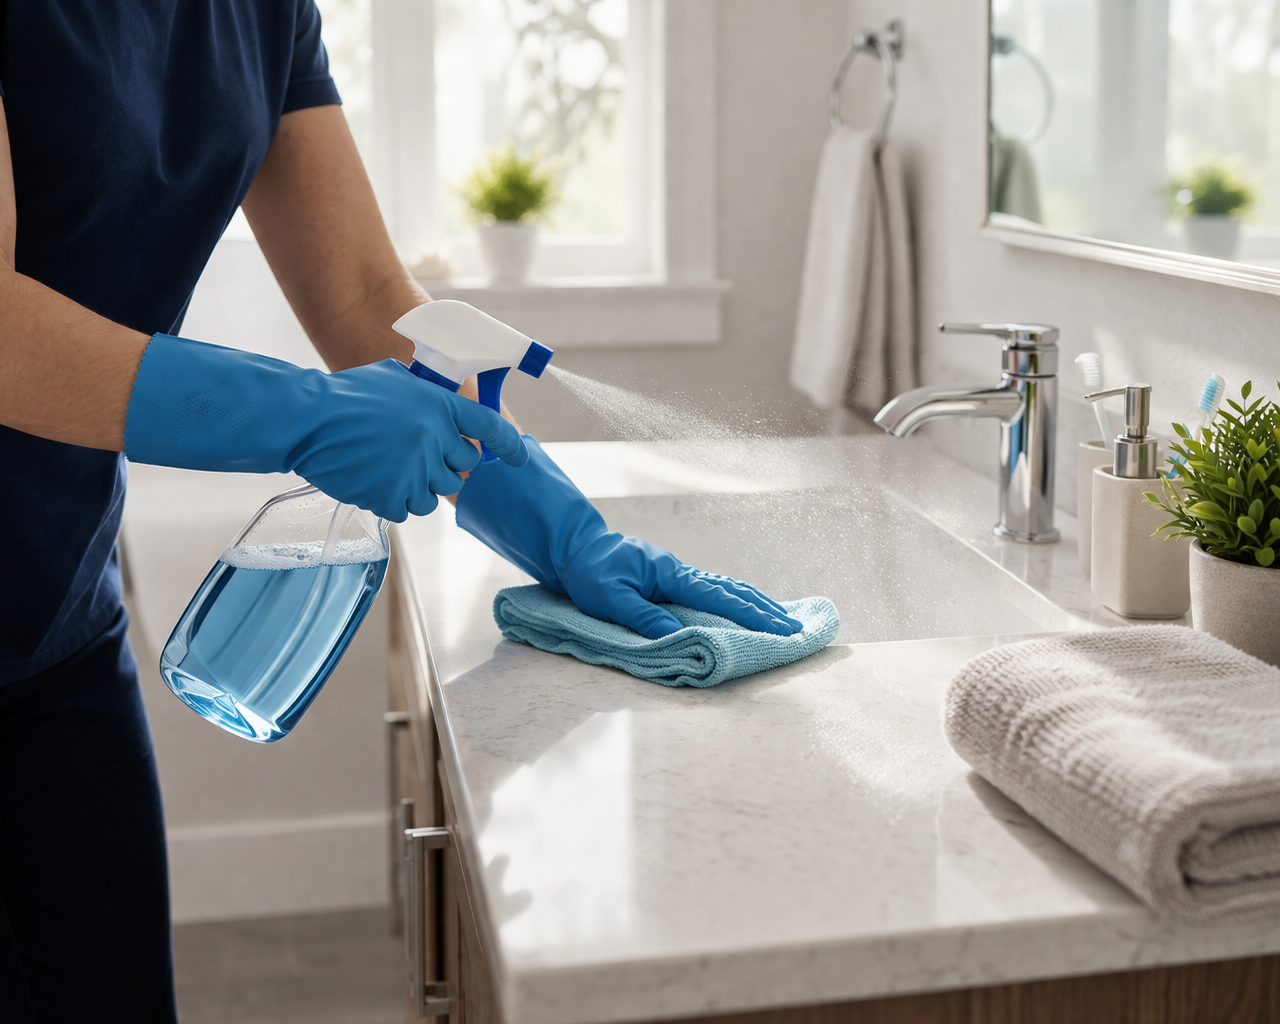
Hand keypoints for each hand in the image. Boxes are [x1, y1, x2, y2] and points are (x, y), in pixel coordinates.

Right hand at [124, 334, 526, 520]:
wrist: (309, 420)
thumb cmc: (348, 396)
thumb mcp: (396, 380)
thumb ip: (427, 395)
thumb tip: (446, 405)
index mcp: (439, 406)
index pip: (489, 427)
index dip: (508, 444)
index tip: (518, 456)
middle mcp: (435, 438)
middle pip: (464, 468)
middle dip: (447, 465)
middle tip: (420, 457)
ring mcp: (415, 470)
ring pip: (439, 494)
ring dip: (421, 485)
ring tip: (391, 467)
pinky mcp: (394, 496)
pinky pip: (411, 508)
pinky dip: (398, 500)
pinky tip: (376, 481)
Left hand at [456, 436, 801, 638]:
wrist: (575, 548)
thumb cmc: (589, 573)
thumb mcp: (609, 599)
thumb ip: (643, 617)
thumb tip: (677, 636)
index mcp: (670, 574)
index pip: (718, 599)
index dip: (750, 616)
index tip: (778, 630)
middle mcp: (680, 572)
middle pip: (733, 592)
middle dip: (766, 612)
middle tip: (797, 631)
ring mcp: (679, 574)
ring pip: (727, 589)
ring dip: (757, 605)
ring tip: (784, 621)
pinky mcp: (673, 579)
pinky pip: (713, 591)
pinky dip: (737, 600)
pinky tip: (748, 609)